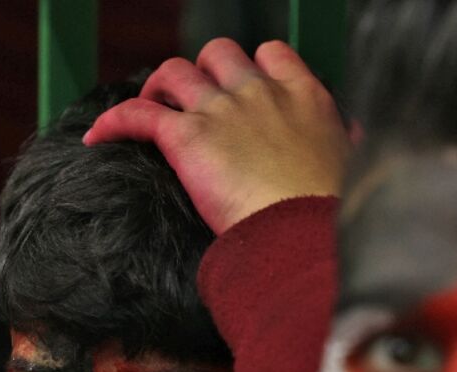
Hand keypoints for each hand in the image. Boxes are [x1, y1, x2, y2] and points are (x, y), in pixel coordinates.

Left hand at [84, 38, 350, 234]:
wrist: (306, 233)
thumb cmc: (335, 212)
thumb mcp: (356, 167)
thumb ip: (351, 145)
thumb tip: (357, 137)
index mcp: (305, 97)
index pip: (272, 54)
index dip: (254, 66)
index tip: (248, 89)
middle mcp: (261, 93)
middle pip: (220, 53)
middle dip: (205, 71)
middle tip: (199, 103)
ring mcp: (222, 111)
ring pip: (174, 71)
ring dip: (159, 87)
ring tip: (153, 110)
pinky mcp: (187, 137)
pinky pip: (137, 114)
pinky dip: (114, 121)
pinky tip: (99, 137)